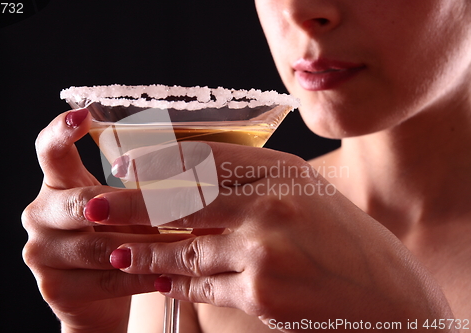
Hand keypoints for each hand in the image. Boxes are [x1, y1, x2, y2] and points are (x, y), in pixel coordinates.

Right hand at [22, 109, 189, 332]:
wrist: (100, 298)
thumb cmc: (118, 241)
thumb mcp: (127, 210)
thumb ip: (140, 190)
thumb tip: (188, 167)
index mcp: (57, 186)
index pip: (49, 151)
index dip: (61, 131)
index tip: (83, 115)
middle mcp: (40, 214)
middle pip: (80, 202)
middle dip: (126, 208)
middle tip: (166, 210)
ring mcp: (41, 252)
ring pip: (97, 246)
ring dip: (144, 247)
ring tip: (180, 246)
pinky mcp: (53, 286)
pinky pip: (103, 279)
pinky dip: (139, 278)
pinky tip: (164, 277)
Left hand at [104, 144, 454, 330]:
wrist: (388, 298)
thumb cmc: (344, 242)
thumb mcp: (304, 194)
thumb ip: (253, 183)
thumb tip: (190, 179)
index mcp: (283, 171)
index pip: (204, 159)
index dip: (156, 162)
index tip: (123, 166)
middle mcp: (271, 204)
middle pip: (182, 200)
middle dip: (129, 205)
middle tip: (91, 205)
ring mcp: (265, 251)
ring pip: (184, 249)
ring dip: (143, 252)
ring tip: (113, 250)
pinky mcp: (261, 294)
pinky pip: (202, 284)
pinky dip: (174, 283)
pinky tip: (155, 280)